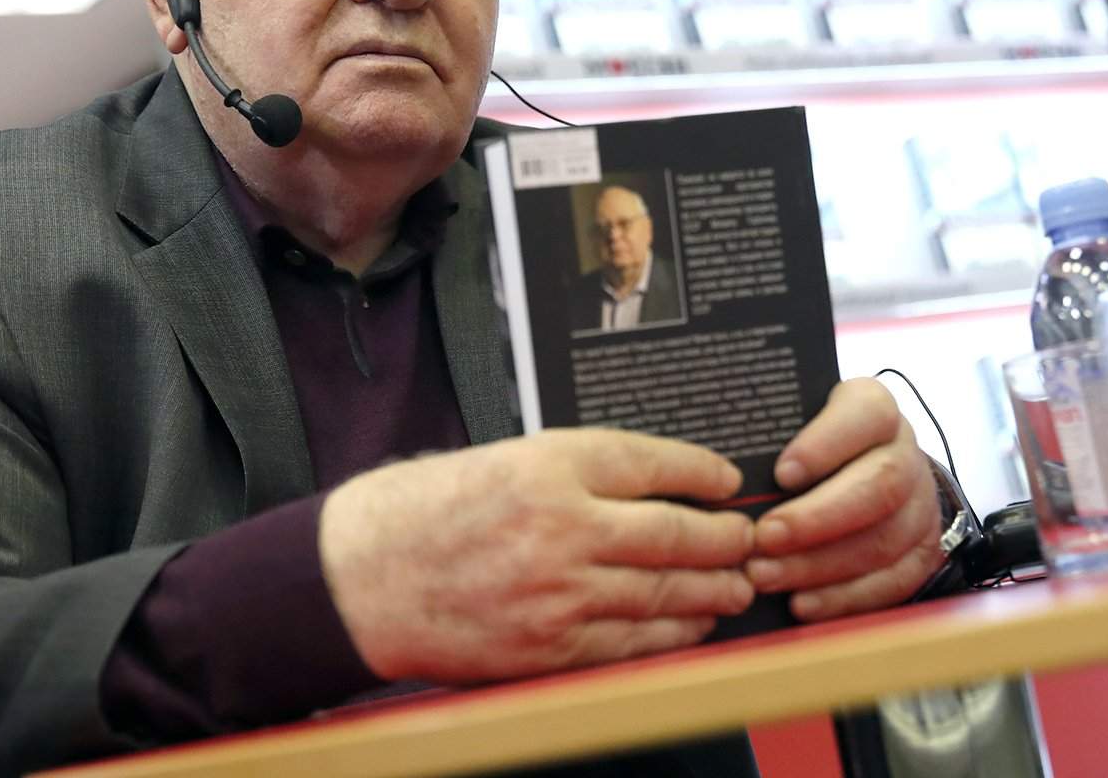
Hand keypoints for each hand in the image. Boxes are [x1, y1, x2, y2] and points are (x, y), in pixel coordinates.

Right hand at [318, 429, 755, 683]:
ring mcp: (556, 592)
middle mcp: (559, 526)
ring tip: (736, 585)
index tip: (728, 482)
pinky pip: (631, 643)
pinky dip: (672, 636)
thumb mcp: (501, 461)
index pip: (650, 461)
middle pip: (673, 533)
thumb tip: (651, 485)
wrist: (358, 579)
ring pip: (663, 592)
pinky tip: (693, 626)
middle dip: (724, 540)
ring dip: (711, 591)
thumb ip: (572, 472)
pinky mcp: (547, 646)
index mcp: (546, 465)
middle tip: (750, 539)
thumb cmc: (422, 512)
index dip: (701, 473)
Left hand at [745, 378, 943, 621]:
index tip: (781, 473)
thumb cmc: (813, 448)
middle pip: (878, 486)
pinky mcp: (922, 552)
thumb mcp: (794, 425)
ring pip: (882, 540)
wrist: (869, 475)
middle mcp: (904, 453)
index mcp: (874, 409)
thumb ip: (768, 437)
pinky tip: (801, 603)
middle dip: (816, 519)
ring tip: (765, 576)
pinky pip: (892, 581)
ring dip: (819, 566)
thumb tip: (712, 467)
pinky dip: (844, 597)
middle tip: (763, 537)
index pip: (865, 414)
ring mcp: (920, 505)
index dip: (826, 445)